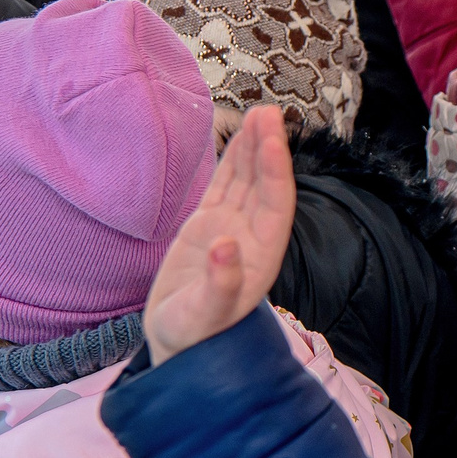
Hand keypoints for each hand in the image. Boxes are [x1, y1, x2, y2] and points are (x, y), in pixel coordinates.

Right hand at [146, 105, 295, 364]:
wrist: (180, 346)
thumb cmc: (194, 336)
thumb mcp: (204, 315)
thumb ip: (218, 284)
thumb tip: (225, 245)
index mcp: (263, 255)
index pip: (276, 204)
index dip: (276, 171)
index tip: (273, 139)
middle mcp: (254, 237)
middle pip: (265, 185)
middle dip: (268, 149)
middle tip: (269, 111)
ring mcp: (233, 229)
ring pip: (247, 181)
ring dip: (253, 149)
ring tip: (259, 112)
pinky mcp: (210, 226)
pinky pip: (226, 187)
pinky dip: (233, 163)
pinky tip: (239, 139)